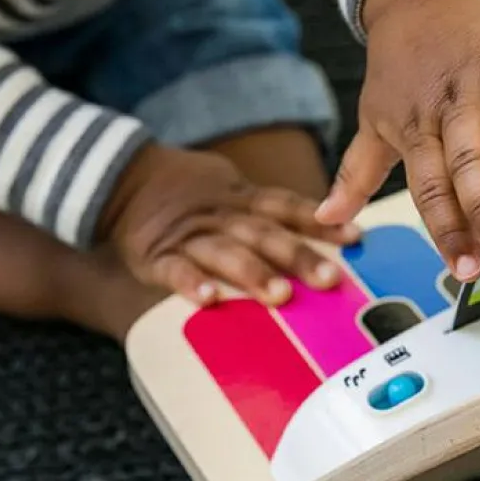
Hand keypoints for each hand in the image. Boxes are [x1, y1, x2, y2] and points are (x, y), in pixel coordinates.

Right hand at [98, 143, 361, 305]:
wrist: (124, 180)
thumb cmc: (191, 194)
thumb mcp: (232, 190)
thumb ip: (270, 213)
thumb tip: (328, 230)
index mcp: (243, 199)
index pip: (288, 207)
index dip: (321, 221)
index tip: (356, 237)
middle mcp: (222, 216)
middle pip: (264, 233)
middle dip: (297, 256)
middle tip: (328, 278)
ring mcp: (189, 236)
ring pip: (225, 253)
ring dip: (253, 273)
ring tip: (280, 295)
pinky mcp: (156, 256)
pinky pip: (175, 270)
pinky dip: (191, 284)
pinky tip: (211, 300)